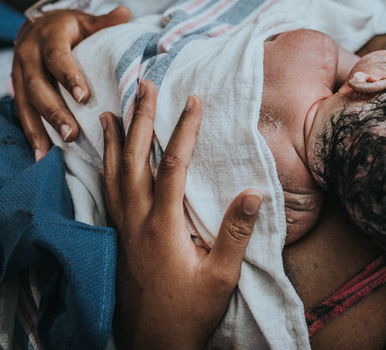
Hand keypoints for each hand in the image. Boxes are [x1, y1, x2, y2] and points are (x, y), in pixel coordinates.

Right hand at [12, 6, 129, 158]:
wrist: (38, 26)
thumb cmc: (70, 27)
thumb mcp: (86, 20)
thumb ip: (105, 21)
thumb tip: (125, 13)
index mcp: (48, 37)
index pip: (57, 57)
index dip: (68, 76)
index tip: (83, 97)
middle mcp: (28, 55)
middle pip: (38, 86)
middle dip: (54, 111)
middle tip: (72, 132)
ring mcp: (19, 73)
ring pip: (26, 103)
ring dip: (40, 128)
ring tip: (53, 150)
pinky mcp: (17, 88)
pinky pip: (22, 112)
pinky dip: (31, 133)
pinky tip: (41, 153)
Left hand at [100, 80, 262, 349]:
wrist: (152, 344)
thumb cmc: (189, 312)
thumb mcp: (221, 277)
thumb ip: (235, 233)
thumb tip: (253, 191)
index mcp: (162, 225)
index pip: (172, 166)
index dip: (183, 131)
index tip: (193, 101)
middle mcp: (137, 221)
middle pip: (134, 160)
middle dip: (141, 120)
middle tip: (144, 87)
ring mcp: (123, 229)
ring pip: (114, 175)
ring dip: (116, 140)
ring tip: (114, 112)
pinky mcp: (119, 239)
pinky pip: (107, 194)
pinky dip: (105, 169)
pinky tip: (106, 160)